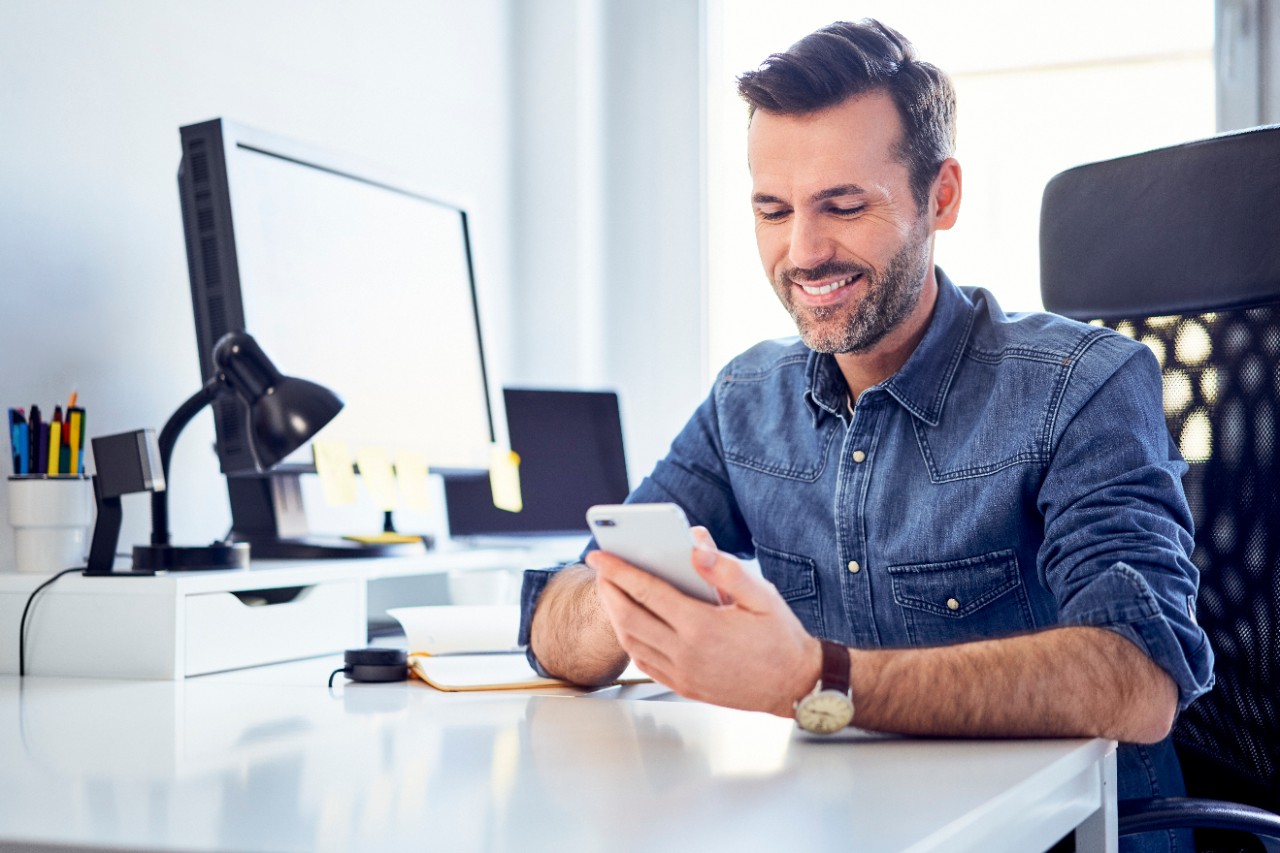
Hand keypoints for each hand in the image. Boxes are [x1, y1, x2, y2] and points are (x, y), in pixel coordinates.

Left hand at [588, 527, 819, 717]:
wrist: (794, 684)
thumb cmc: (780, 637)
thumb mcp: (761, 594)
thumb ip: (726, 569)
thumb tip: (695, 547)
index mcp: (702, 626)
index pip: (647, 592)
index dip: (619, 570)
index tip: (601, 555)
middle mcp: (686, 653)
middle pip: (629, 618)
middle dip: (608, 591)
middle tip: (600, 569)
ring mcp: (683, 674)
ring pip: (632, 643)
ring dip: (615, 615)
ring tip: (611, 593)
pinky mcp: (684, 687)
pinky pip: (644, 662)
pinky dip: (630, 640)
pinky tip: (630, 624)